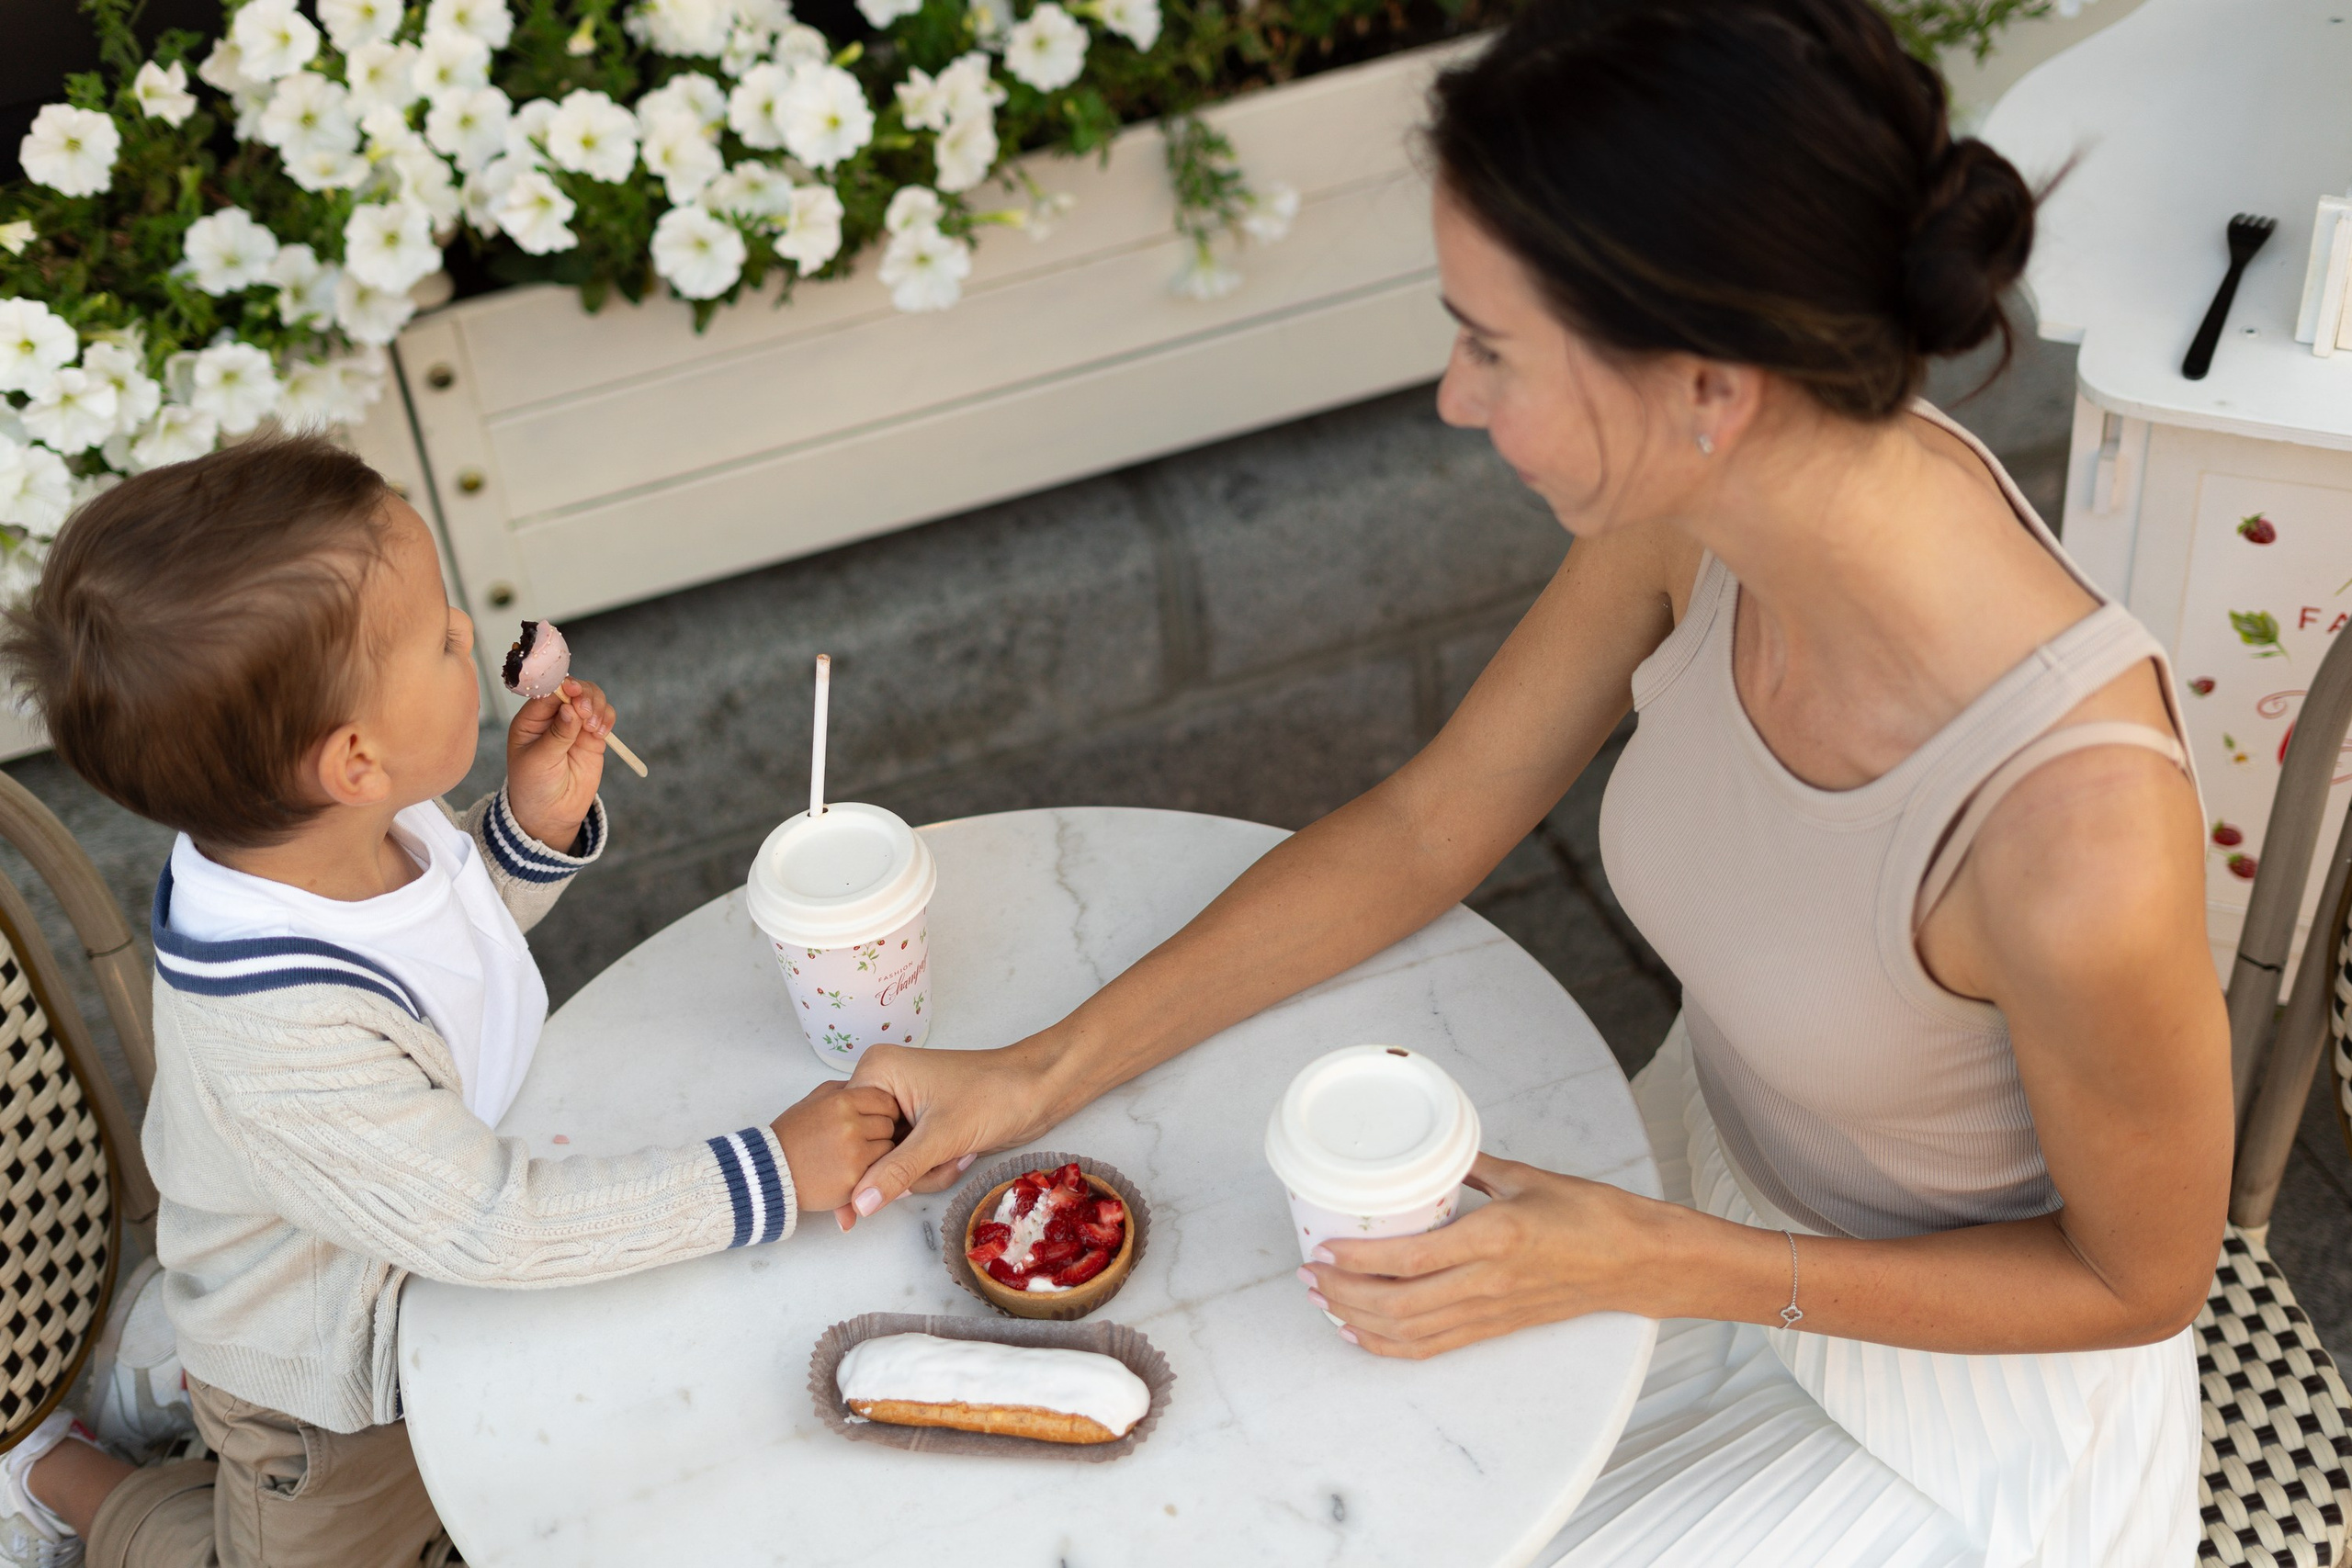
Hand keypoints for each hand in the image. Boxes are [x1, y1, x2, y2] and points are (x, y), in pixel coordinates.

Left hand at [506, 677, 613, 850]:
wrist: (551, 814)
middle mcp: (553, 717)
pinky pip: (605, 717)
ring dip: (598, 707)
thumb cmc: (534, 787)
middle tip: (586, 712)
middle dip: (584, 695)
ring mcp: (575, 726)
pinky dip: (607, 719)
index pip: (548, 692)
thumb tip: (570, 709)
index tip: (572, 690)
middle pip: (574, 689)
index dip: (562, 686)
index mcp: (531, 719)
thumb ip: (556, 735)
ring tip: (595, 728)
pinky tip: (602, 733)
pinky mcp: (592, 737)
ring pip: (592, 699)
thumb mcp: (539, 761)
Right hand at [772, 1081, 900, 1227]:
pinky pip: (880, 1171)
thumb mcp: (812, 1100)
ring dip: (879, 1152)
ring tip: (859, 1154)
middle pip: (889, 1123)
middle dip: (882, 1130)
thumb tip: (868, 1084)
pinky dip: (873, 1172)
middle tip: (867, 1138)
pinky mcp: (855, 1179)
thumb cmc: (791, 1135)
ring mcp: (854, 1153)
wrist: (771, 1171)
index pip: (884, 1099)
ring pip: (888, 1148)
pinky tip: (856, 1169)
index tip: (878, 1117)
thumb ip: (842, 1090)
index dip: (885, 1109)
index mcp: (841, 1101)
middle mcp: (850, 1125)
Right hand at [838, 1038, 1065, 1225]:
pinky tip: (960, 1155)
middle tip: (942, 1159)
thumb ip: (897, 1171)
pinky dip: (934, 1170)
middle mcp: (882, 1088)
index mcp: (876, 1073)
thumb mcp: (942, 1137)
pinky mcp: (922, 1126)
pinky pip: (910, 1164)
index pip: (845, 1133)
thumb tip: (859, 1204)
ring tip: (957, 1153)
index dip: (861, 1168)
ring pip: (891, 1165)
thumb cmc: (994, 1094)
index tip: (871, 1199)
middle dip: (906, 1172)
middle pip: (868, 1153)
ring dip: (925, 1173)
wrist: (1039, 1089)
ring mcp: (902, 1108)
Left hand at [1300, 1153, 1666, 1358]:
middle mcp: (1487, 1282)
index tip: (1325, 1249)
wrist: (1638, 1261)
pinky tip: (1363, 1333)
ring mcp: (1491, 1311)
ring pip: (1410, 1332)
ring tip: (1323, 1302)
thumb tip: (1436, 1154)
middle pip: (1398, 1304)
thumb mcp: (1529, 1176)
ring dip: (1358, 1320)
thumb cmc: (1593, 1214)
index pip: (1411, 1259)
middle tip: (1308, 1277)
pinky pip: (1434, 1346)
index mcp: (1495, 1238)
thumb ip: (1476, 1166)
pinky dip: (1391, 1345)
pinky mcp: (1497, 1328)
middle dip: (1342, 1295)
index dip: (1359, 1260)